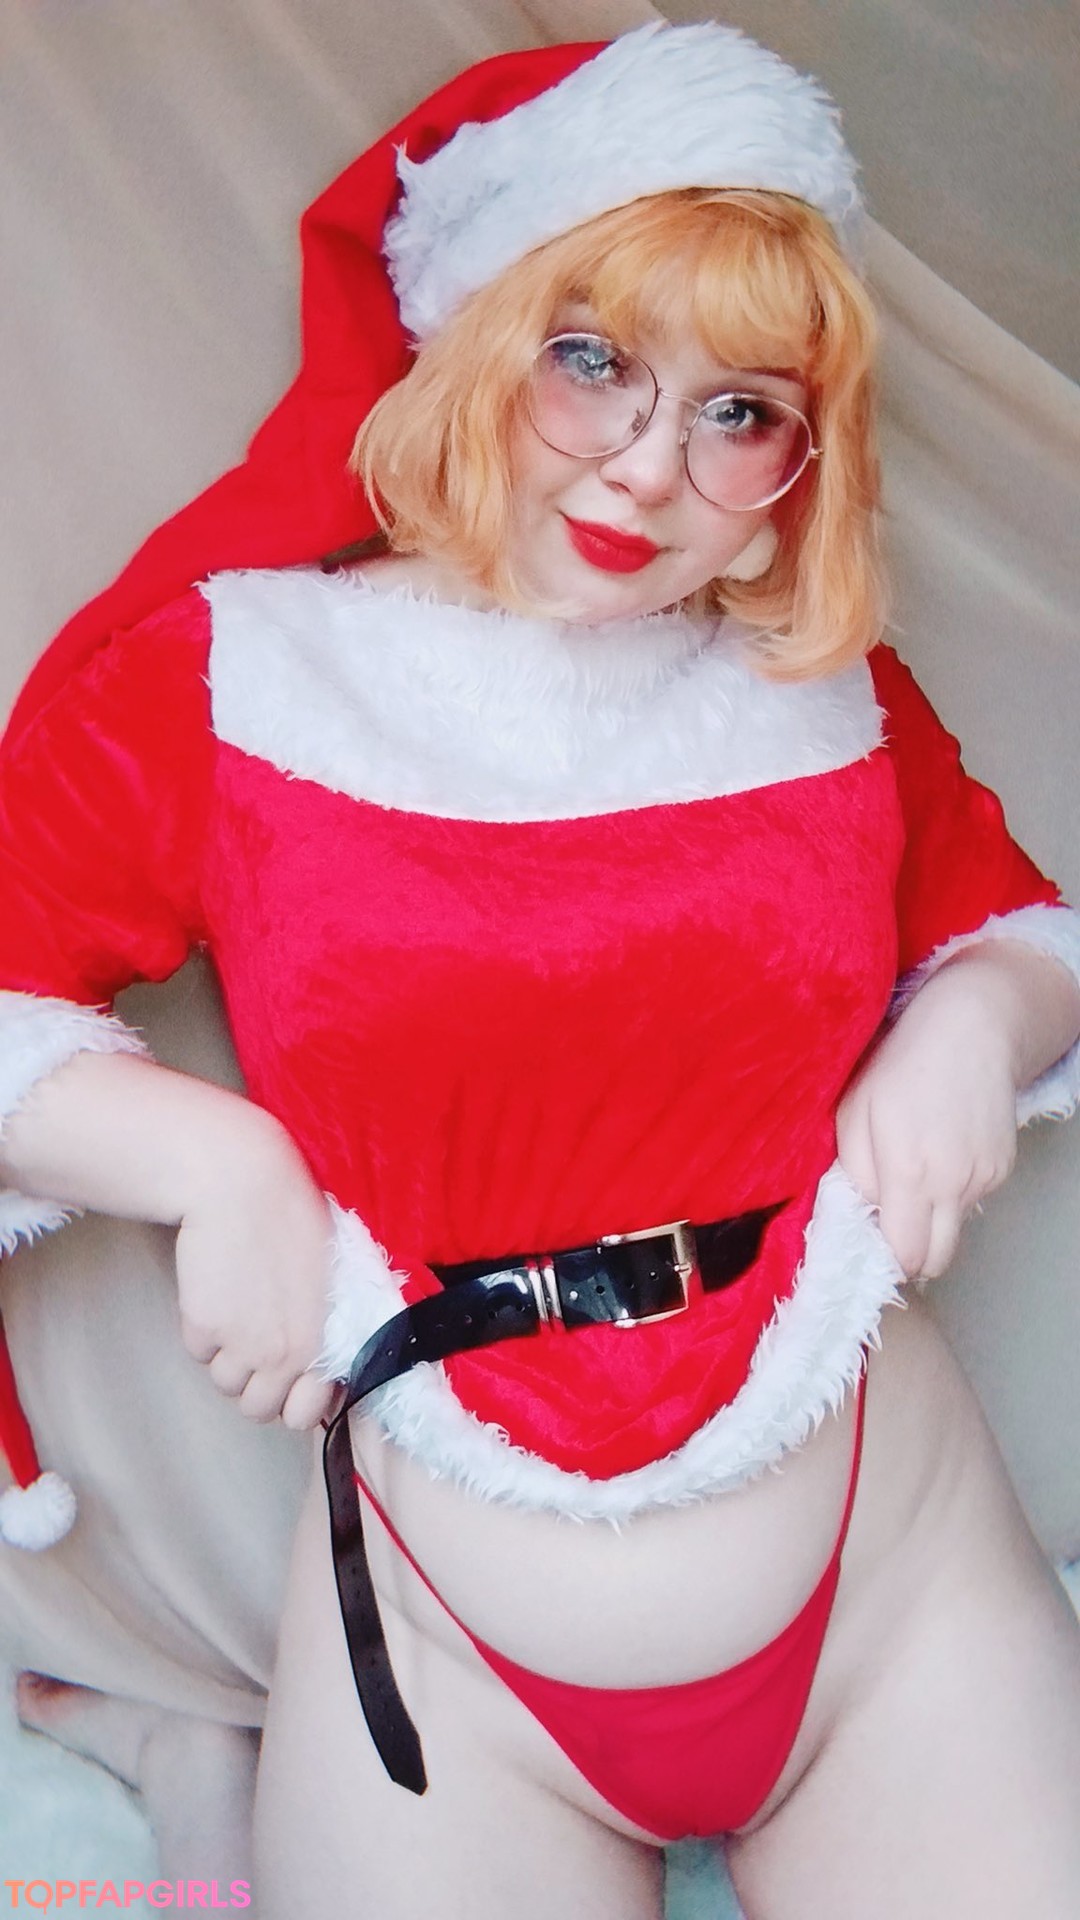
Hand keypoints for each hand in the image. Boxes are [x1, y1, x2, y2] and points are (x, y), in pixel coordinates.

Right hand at [174, 1115, 336, 1430]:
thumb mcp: (330, 1278)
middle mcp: (288, 1355)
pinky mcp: (205, 1330)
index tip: (288, 1376)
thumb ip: (327, 1329)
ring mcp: (245, 1347)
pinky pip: (199, 1353)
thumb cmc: (294, 1218)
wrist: (243, 1185)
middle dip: (255, 1383)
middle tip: (254, 1343)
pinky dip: (203, 1332)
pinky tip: (216, 1291)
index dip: (294, 1400)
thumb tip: (317, 1369)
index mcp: (329, 1341)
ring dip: (227, 1357)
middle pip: (259, 1409)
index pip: (306, 1414)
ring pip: (225, 1384)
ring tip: (237, 1309)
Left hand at [836, 955, 1019, 1280]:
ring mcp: (984, 1179)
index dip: (883, 1257)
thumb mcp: (854, 1112)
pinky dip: (952, 1191)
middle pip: (936, 1260)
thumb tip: (864, 1211)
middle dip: (911, 1255)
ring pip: (953, 1227)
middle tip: (890, 1225)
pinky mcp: (1002, 1168)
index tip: (869, 1238)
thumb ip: (854, 1172)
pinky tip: (941, 1151)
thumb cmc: (902, 1064)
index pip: (903, 1255)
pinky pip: (971, 1200)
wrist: (972, 1030)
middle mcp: (953, 1185)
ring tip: (915, 1169)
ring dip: (931, 1216)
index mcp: (910, 1173)